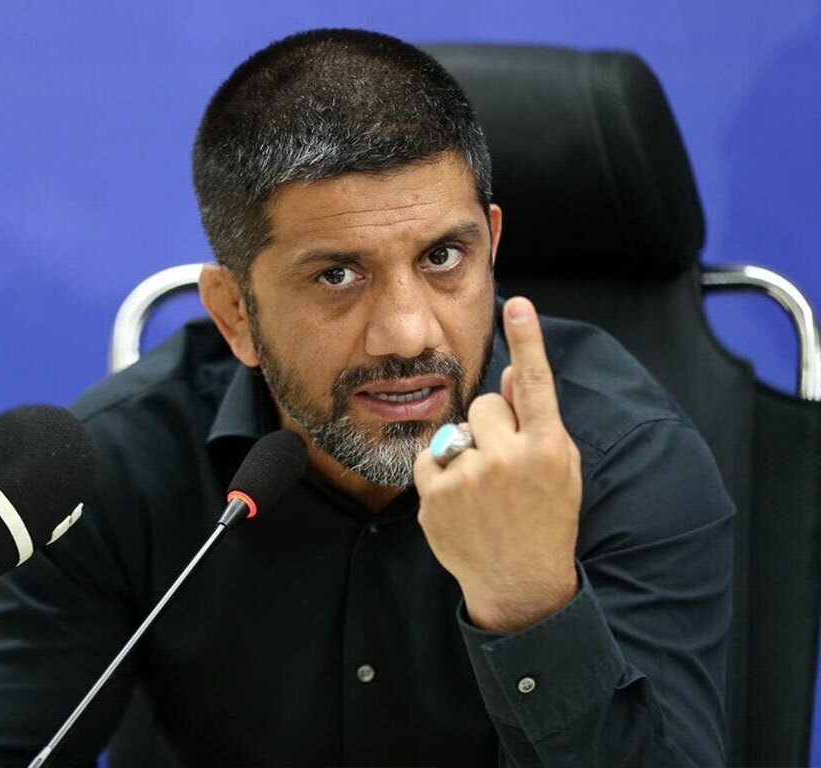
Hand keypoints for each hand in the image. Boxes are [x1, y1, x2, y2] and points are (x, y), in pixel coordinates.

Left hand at [413, 297, 581, 632]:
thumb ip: (535, 420)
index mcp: (549, 449)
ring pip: (456, 430)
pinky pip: (431, 457)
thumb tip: (509, 374)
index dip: (528, 341)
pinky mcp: (437, 496)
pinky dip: (441, 474)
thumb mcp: (559, 470)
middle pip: (484, 405)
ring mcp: (470, 478)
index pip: (534, 384)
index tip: (518, 304)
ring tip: (484, 492)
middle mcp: (510, 459)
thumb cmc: (544, 519)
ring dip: (465, 451)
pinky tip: (462, 502)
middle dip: (490, 426)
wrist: (520, 583)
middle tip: (503, 466)